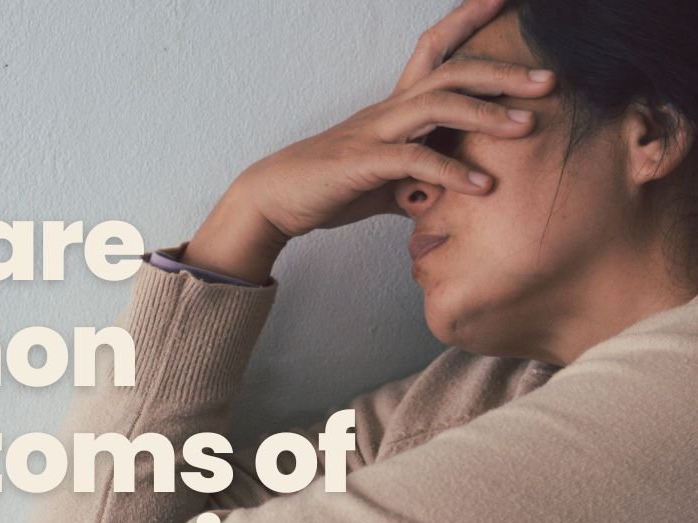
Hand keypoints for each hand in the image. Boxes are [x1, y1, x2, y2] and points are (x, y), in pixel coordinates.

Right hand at [228, 0, 556, 243]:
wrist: (276, 199)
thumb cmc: (329, 187)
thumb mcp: (385, 183)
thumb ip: (417, 184)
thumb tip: (443, 197)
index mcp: (395, 108)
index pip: (435, 49)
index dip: (468, 19)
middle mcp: (389, 109)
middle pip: (452, 72)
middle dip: (503, 72)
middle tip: (550, 80)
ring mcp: (376, 132)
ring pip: (440, 106)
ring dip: (487, 114)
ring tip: (528, 126)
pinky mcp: (365, 163)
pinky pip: (417, 161)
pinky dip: (453, 172)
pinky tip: (483, 187)